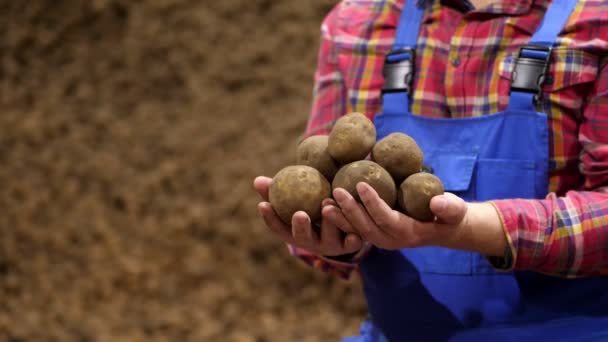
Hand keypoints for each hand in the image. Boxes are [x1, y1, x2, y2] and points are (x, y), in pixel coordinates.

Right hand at [253, 176, 362, 255]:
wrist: (349, 221)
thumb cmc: (316, 205)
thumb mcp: (299, 197)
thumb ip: (278, 190)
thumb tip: (258, 180)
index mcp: (295, 232)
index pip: (278, 228)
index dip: (270, 218)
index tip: (263, 205)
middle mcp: (311, 242)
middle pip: (302, 238)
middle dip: (300, 227)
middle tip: (299, 214)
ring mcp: (331, 245)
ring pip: (329, 236)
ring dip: (328, 221)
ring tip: (327, 202)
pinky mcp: (352, 243)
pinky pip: (353, 240)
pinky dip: (352, 229)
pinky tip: (351, 217)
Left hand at [332, 182, 505, 254]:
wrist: (443, 229)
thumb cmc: (449, 216)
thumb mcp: (455, 211)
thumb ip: (449, 208)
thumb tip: (437, 203)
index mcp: (407, 233)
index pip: (386, 218)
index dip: (373, 202)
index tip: (361, 184)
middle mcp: (390, 241)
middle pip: (366, 226)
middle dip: (350, 210)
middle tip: (336, 191)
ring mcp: (381, 240)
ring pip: (356, 231)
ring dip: (339, 218)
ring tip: (324, 203)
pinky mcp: (374, 234)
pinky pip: (354, 229)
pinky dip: (340, 220)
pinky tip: (327, 206)